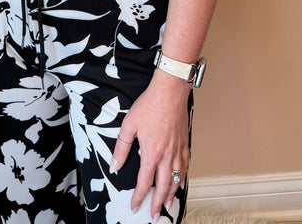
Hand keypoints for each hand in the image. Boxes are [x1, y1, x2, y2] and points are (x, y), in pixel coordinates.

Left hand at [111, 69, 190, 220]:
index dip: (139, 197)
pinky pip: (185, 166)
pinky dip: (183, 177)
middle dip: (157, 203)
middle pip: (163, 186)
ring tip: (167, 205)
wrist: (170, 91)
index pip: (144, 183)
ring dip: (171, 194)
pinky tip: (181, 181)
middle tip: (154, 215)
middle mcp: (166, 156)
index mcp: (151, 154)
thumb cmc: (149, 105)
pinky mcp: (184, 143)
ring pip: (176, 179)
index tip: (134, 206)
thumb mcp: (129, 125)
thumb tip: (116, 165)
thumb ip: (122, 148)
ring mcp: (178, 150)